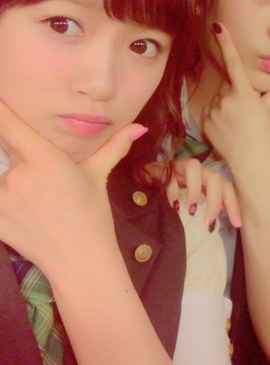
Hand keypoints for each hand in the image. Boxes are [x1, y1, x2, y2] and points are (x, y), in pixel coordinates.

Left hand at [0, 99, 143, 275]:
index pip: (8, 124)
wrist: (80, 261)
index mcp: (47, 160)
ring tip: (39, 204)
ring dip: (12, 183)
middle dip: (20, 157)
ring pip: (2, 176)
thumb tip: (139, 127)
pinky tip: (27, 215)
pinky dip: (7, 201)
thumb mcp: (98, 176)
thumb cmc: (92, 215)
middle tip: (46, 183)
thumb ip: (113, 146)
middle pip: (8, 151)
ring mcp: (3, 199)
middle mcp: (20, 176)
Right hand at [146, 158, 241, 229]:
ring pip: (194, 167)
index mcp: (206, 179)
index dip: (233, 204)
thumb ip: (202, 209)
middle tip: (208, 222)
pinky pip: (170, 175)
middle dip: (214, 201)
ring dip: (195, 190)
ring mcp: (180, 166)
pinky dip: (173, 190)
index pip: (226, 186)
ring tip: (190, 210)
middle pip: (215, 177)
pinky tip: (172, 205)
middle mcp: (196, 171)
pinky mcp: (163, 167)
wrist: (145, 180)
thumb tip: (213, 224)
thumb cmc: (170, 194)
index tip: (237, 224)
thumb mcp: (190, 203)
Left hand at [202, 25, 269, 182]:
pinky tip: (226, 128)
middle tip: (244, 111)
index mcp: (244, 94)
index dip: (226, 44)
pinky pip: (208, 110)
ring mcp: (213, 111)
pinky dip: (215, 115)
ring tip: (236, 123)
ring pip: (217, 98)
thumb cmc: (264, 135)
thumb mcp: (269, 110)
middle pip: (227, 85)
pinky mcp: (204, 122)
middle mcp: (226, 100)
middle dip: (234, 92)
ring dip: (225, 104)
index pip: (234, 63)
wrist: (251, 162)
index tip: (218, 27)